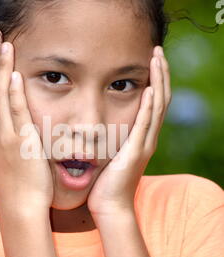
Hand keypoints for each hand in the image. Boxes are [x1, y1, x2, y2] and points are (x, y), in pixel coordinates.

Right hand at [0, 28, 53, 210]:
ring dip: (0, 67)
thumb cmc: (16, 187)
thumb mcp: (1, 161)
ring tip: (2, 42)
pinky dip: (12, 92)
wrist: (20, 208)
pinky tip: (13, 73)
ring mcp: (2, 137)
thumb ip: (1, 142)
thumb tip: (3, 132)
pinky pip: (14, 112)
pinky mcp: (19, 142)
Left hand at [87, 46, 171, 217]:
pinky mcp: (136, 153)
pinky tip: (149, 90)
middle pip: (161, 98)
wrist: (109, 206)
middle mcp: (148, 137)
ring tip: (157, 59)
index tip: (151, 59)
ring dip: (158, 82)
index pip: (153, 101)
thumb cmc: (105, 182)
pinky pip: (145, 126)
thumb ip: (109, 136)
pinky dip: (149, 107)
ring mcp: (144, 145)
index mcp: (141, 136)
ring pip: (158, 107)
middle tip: (157, 50)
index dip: (155, 79)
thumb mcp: (109, 153)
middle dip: (160, 73)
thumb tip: (95, 122)